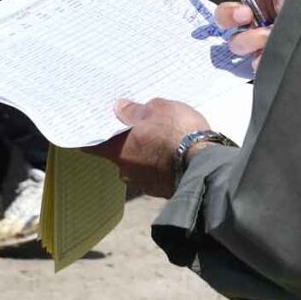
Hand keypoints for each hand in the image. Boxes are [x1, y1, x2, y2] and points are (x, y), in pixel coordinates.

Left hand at [91, 98, 216, 196]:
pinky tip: (172, 153)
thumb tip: (119, 109)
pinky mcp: (162, 191)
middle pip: (117, 154)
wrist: (207, 165)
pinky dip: (158, 164)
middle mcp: (126, 171)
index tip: (94, 125)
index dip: (93, 134)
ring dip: (144, 154)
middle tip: (136, 126)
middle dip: (125, 141)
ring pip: (137, 165)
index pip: (92, 145)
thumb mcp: (158, 109)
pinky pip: (154, 174)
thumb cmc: (178, 133)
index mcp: (119, 151)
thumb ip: (134, 110)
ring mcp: (144, 184)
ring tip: (160, 139)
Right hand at [197, 0, 284, 60]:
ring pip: (235, 41)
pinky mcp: (267, 61)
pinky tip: (275, 51)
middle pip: (223, 15)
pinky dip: (262, 56)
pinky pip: (251, 62)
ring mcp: (260, 41)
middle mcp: (258, 17)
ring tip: (271, 36)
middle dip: (230, 14)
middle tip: (247, 15)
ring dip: (250, 38)